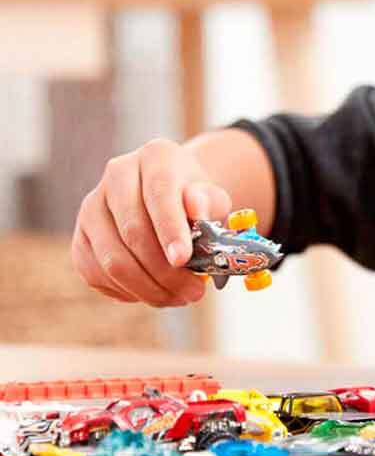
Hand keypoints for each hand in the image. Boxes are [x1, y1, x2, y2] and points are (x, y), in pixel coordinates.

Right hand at [72, 138, 232, 307]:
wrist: (172, 199)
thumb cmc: (195, 200)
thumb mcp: (212, 196)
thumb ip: (209, 202)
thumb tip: (196, 209)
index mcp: (155, 157)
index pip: (159, 194)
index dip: (170, 230)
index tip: (183, 259)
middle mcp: (116, 176)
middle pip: (132, 232)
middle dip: (165, 270)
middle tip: (193, 292)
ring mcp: (92, 207)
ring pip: (112, 259)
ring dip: (148, 288)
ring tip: (179, 297)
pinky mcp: (80, 237)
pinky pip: (96, 274)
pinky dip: (127, 292)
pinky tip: (155, 293)